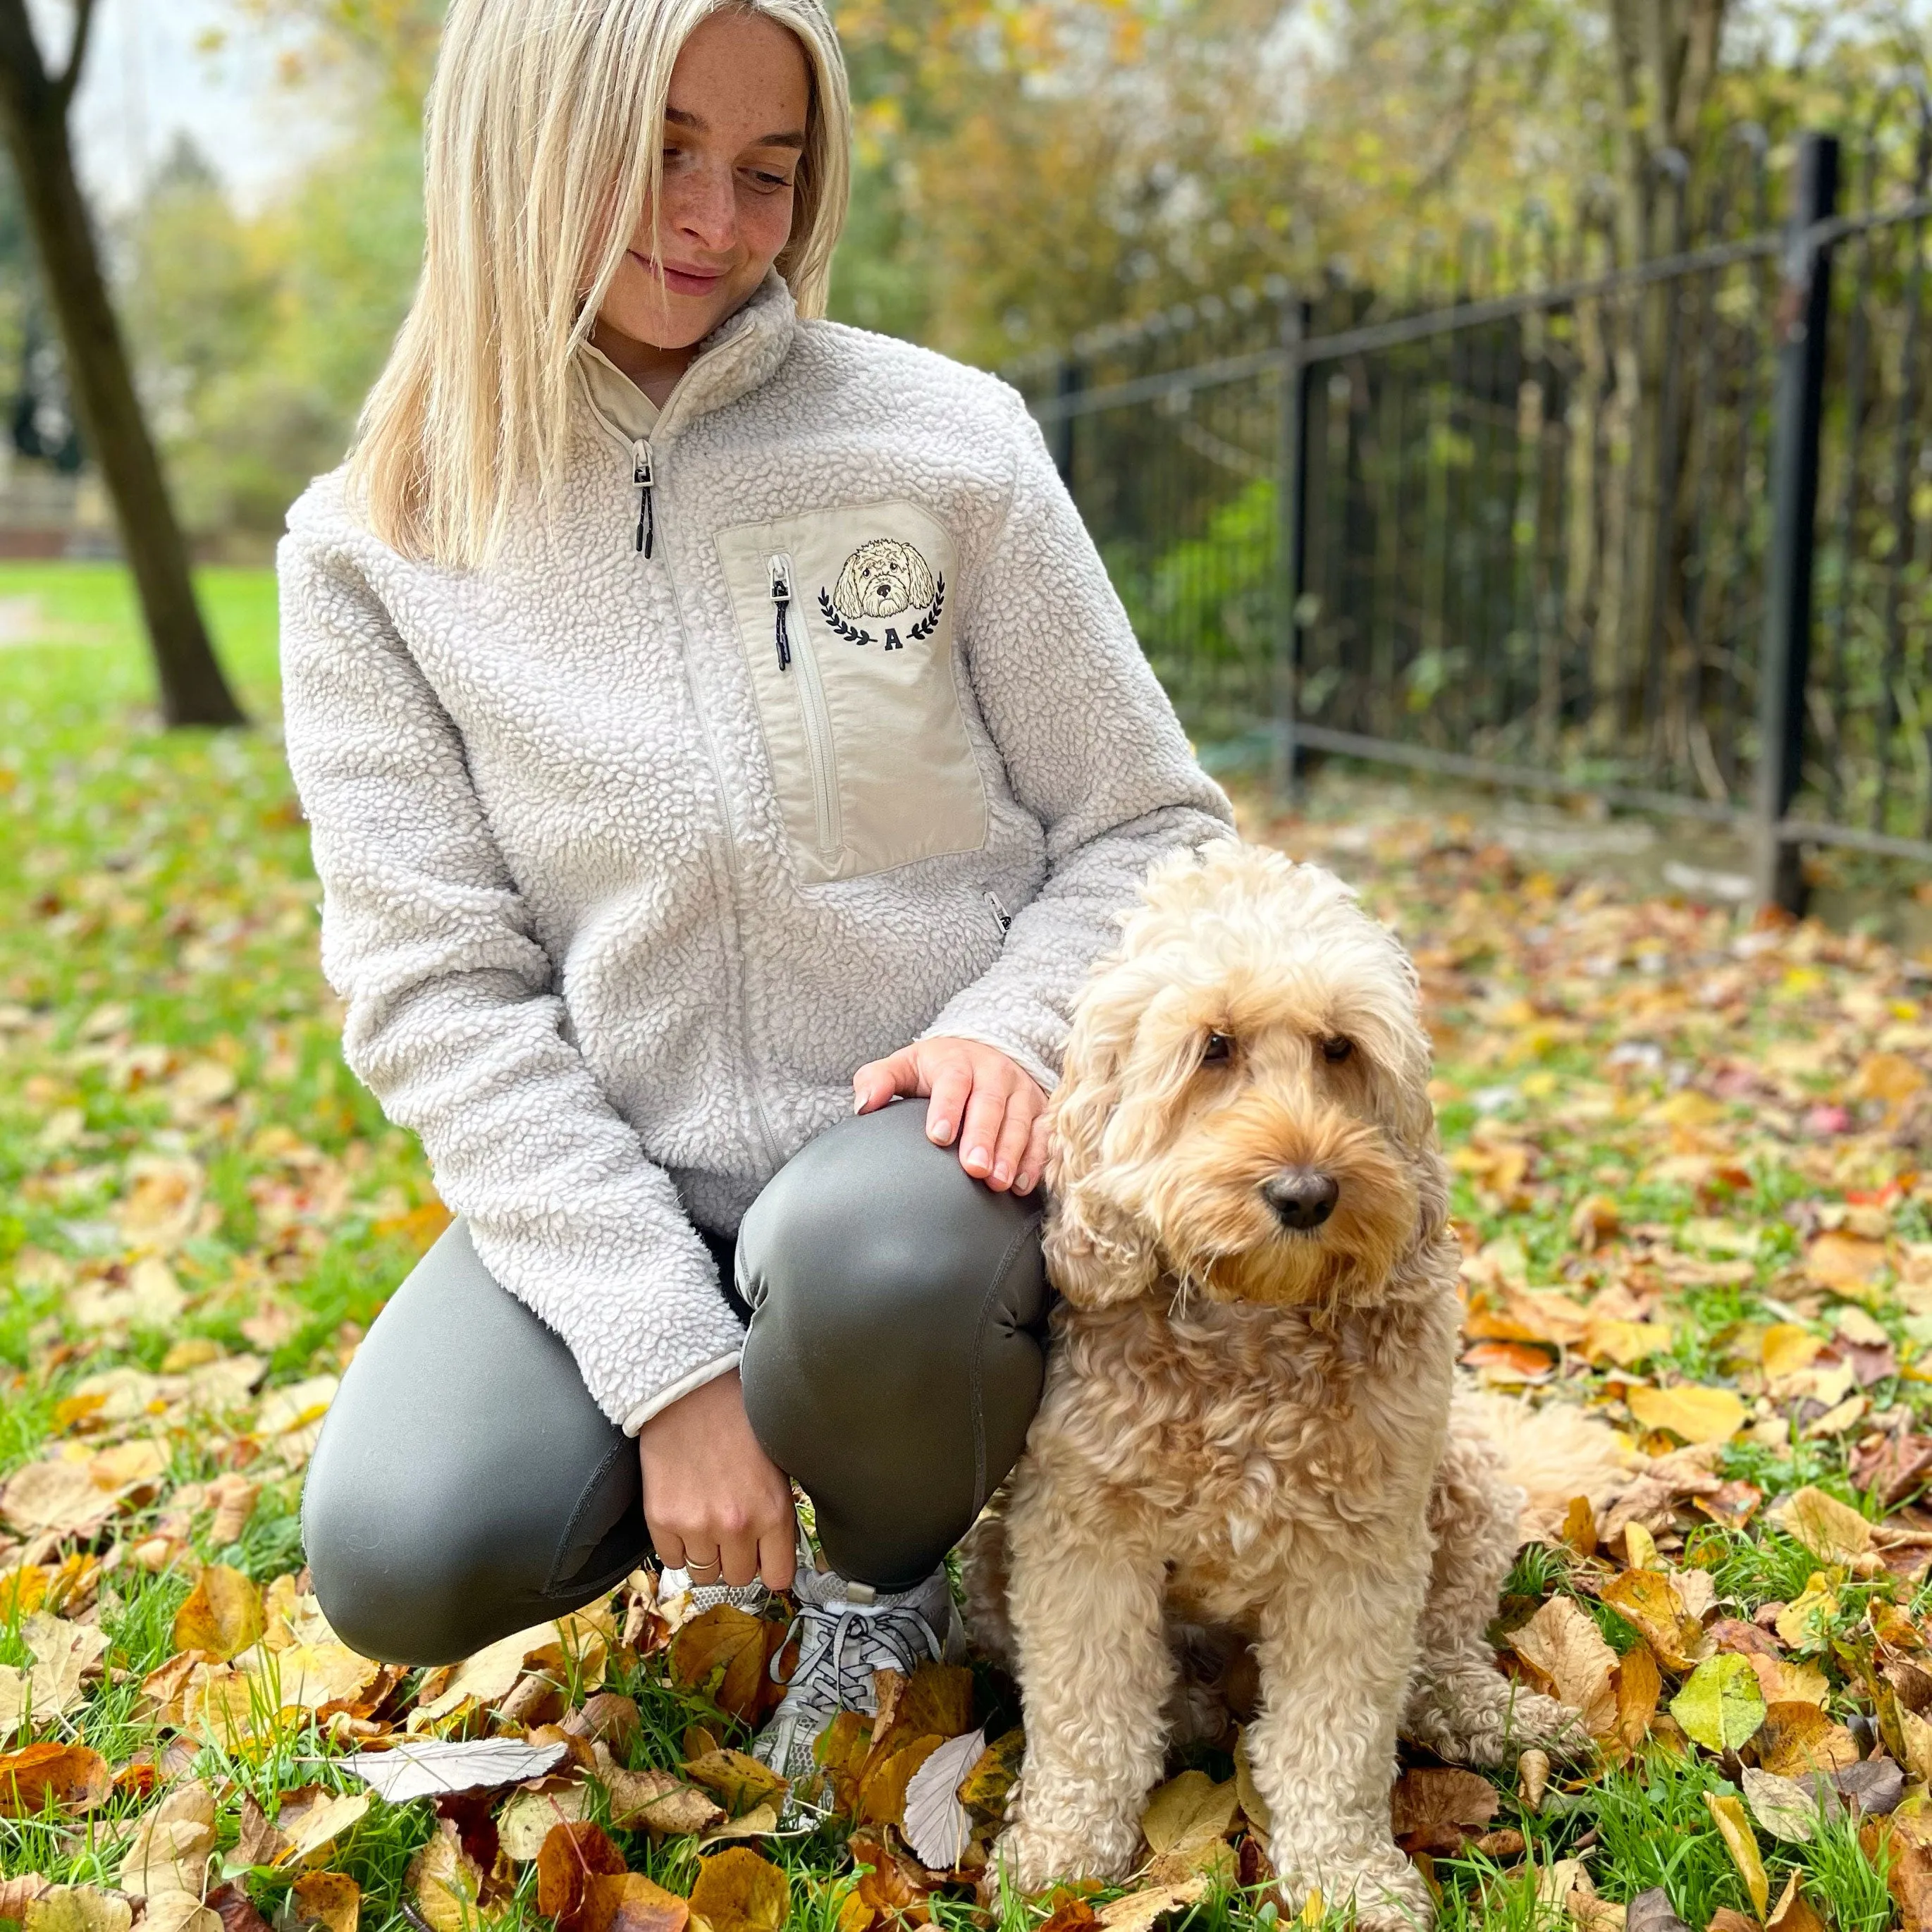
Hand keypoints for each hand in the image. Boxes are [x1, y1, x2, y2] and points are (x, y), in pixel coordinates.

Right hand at [637, 1369, 796, 1590]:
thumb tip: (777, 1550)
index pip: (778, 1576)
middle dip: (736, 1559)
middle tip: (730, 1532)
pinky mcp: (662, 1520)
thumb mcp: (777, 1465)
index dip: (770, 1567)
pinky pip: (672, 1561)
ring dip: (706, 1555)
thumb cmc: (738, 1420)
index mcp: (773, 1511)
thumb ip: (777, 1512)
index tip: (763, 1559)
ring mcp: (697, 1525)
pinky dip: (677, 1546)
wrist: (690, 1392)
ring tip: (705, 1520)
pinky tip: (684, 1515)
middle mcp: (737, 1525)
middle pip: (738, 1578)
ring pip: (704, 1574)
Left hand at [853, 1036, 1047, 1194]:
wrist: (983, 1053)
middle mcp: (994, 1072)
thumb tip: (863, 1106)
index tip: (938, 1137)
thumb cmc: (937, 1070)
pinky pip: (1043, 1134)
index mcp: (957, 1061)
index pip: (952, 1082)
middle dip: (984, 1137)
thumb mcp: (904, 1066)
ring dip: (1011, 1153)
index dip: (946, 1108)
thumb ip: (878, 1080)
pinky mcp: (1040, 1109)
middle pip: (990, 1104)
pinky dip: (1036, 1159)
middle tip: (974, 1168)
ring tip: (998, 1183)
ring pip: (1020, 1120)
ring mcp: (1021, 1090)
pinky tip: (1023, 1185)